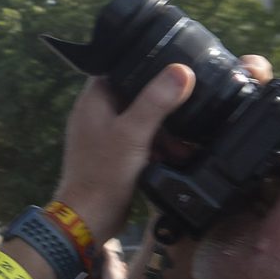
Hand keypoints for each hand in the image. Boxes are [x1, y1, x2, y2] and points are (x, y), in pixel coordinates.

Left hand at [54, 53, 274, 240]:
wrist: (90, 218)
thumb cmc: (105, 172)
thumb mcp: (134, 133)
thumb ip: (156, 101)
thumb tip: (181, 71)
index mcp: (94, 99)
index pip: (118, 66)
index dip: (144, 62)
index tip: (172, 60)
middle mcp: (96, 112)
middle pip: (134, 93)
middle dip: (162, 101)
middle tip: (189, 104)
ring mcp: (104, 134)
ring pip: (140, 119)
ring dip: (163, 128)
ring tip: (186, 140)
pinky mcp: (114, 155)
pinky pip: (140, 140)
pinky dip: (157, 145)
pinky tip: (176, 155)